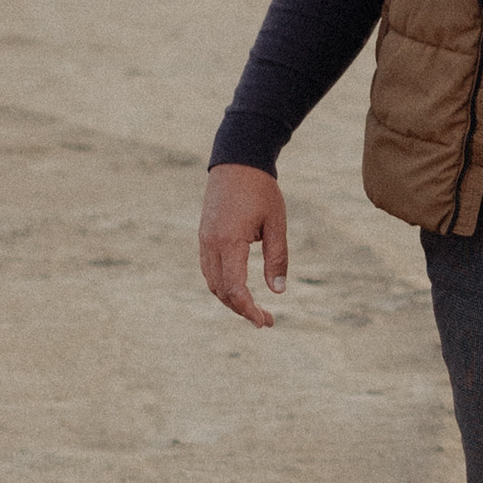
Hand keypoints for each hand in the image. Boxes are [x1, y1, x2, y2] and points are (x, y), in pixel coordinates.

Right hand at [199, 164, 288, 328]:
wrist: (237, 161)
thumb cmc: (261, 190)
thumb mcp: (277, 224)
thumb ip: (277, 258)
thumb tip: (277, 291)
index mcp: (229, 242)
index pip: (235, 289)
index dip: (248, 309)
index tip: (265, 322)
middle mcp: (211, 244)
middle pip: (221, 291)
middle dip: (241, 309)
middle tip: (265, 320)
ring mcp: (204, 240)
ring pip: (212, 282)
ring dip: (230, 299)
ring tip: (253, 308)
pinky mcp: (204, 235)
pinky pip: (209, 268)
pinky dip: (222, 284)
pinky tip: (239, 288)